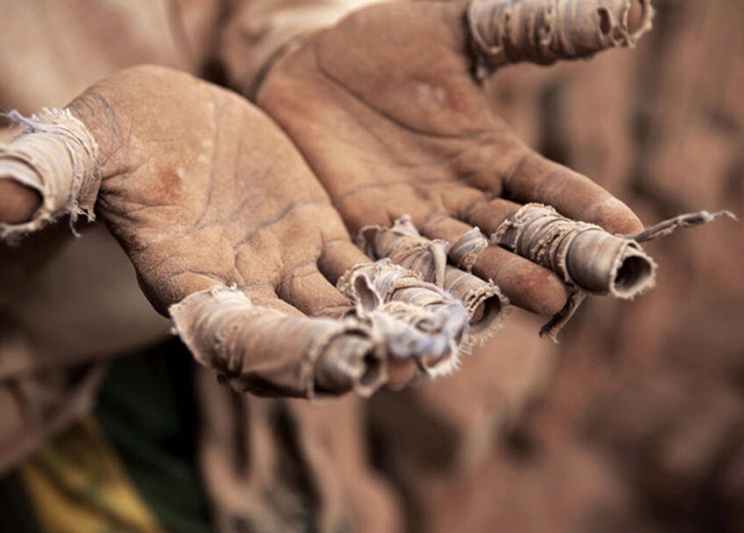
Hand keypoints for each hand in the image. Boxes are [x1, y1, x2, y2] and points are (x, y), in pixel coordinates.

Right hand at [0, 65, 469, 396]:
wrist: (162, 121)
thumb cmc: (117, 138)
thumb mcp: (84, 147)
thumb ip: (51, 174)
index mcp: (188, 288)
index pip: (236, 341)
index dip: (284, 356)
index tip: (343, 363)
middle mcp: (246, 294)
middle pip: (308, 339)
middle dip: (362, 350)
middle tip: (422, 354)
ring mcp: (288, 270)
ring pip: (350, 305)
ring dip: (401, 316)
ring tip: (460, 318)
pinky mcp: (321, 238)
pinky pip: (370, 262)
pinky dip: (408, 270)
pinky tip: (455, 267)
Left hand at [256, 0, 651, 316]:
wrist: (307, 66)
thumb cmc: (385, 42)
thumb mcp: (456, 28)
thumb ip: (526, 29)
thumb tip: (626, 10)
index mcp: (491, 155)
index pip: (549, 186)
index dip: (586, 206)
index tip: (628, 228)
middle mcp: (459, 198)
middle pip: (508, 238)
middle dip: (536, 263)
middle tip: (568, 290)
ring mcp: (410, 219)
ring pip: (455, 260)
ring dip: (482, 287)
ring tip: (505, 312)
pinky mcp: (359, 231)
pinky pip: (390, 263)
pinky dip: (408, 287)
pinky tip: (424, 312)